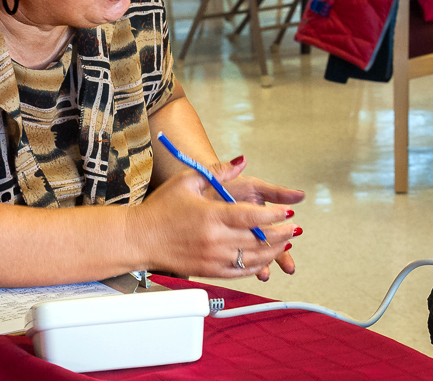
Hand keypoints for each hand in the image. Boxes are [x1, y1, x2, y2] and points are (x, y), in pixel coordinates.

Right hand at [128, 161, 299, 279]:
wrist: (138, 238)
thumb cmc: (160, 209)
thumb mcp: (187, 181)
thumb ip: (218, 172)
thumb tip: (241, 161)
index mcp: (211, 216)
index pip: (252, 217)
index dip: (275, 215)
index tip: (288, 211)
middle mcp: (214, 239)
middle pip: (258, 239)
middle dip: (281, 233)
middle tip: (294, 228)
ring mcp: (212, 258)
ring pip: (253, 258)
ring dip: (274, 251)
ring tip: (286, 243)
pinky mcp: (208, 271)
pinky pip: (240, 272)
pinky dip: (257, 266)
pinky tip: (266, 259)